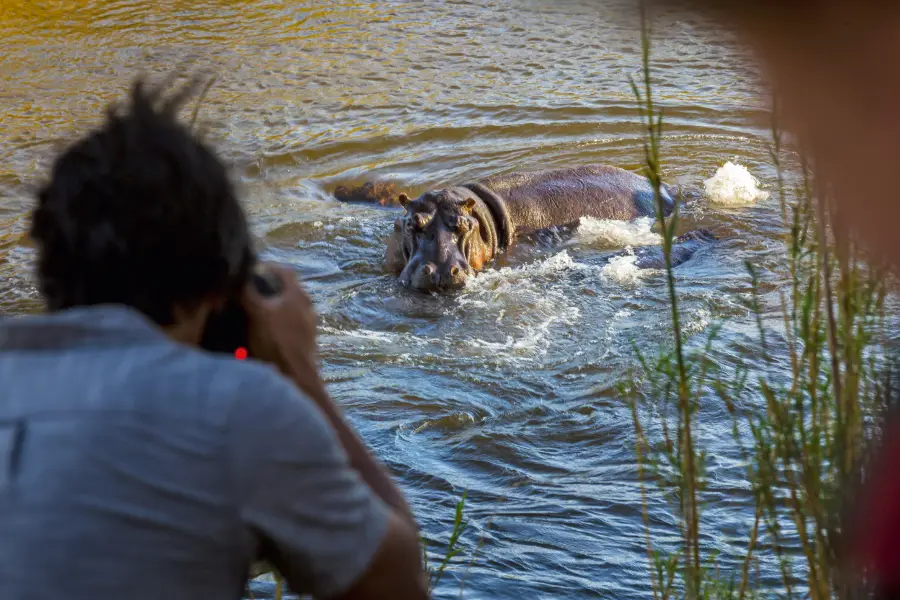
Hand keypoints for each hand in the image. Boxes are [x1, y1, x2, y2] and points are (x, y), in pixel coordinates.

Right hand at [242, 262, 324, 400]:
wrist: (296, 376)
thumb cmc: (277, 341)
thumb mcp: (257, 314)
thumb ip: (248, 294)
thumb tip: (237, 279)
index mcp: (298, 295)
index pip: (285, 270)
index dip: (268, 267)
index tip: (252, 270)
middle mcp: (307, 306)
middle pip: (287, 289)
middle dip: (268, 288)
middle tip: (250, 290)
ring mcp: (308, 324)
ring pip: (288, 307)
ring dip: (272, 306)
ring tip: (253, 311)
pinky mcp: (306, 340)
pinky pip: (289, 324)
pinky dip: (276, 322)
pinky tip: (263, 331)